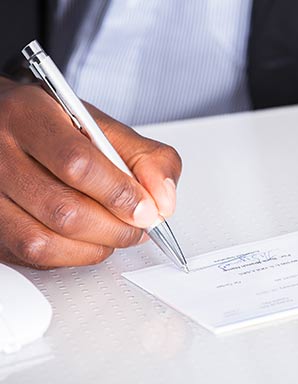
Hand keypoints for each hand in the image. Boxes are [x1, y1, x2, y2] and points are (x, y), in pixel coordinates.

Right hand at [0, 77, 180, 267]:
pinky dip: (75, 256)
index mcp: (30, 116)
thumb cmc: (59, 129)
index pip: (77, 163)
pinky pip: (34, 257)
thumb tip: (163, 201)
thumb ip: (147, 159)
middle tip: (140, 224)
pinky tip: (92, 241)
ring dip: (97, 246)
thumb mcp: (106, 128)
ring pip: (44, 241)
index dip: (119, 193)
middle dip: (116, 227)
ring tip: (119, 232)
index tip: (148, 209)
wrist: (12, 129)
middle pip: (63, 210)